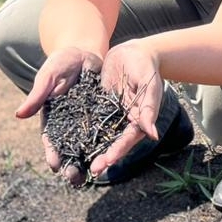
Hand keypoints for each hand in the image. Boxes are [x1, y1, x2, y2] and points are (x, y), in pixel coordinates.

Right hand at [15, 47, 101, 186]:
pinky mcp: (103, 115)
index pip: (50, 139)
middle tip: (75, 179)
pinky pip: (106, 131)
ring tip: (93, 176)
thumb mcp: (48, 76)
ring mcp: (87, 121)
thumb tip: (19, 114)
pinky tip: (112, 156)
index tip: (54, 165)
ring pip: (88, 145)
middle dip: (71, 164)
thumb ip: (37, 95)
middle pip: (69, 148)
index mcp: (52, 117)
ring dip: (89, 160)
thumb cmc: (61, 62)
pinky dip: (107, 144)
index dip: (52, 152)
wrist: (85, 51)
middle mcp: (69, 123)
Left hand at [89, 40, 162, 177]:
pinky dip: (82, 130)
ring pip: (100, 134)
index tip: (107, 162)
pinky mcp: (99, 105)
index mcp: (138, 119)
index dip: (118, 151)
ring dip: (91, 148)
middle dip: (103, 156)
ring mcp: (111, 113)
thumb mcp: (149, 85)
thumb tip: (152, 134)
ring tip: (78, 161)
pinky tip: (68, 139)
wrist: (133, 51)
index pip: (127, 139)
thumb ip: (149, 108)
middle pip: (113, 142)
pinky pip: (91, 119)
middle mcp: (124, 120)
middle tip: (92, 170)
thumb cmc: (146, 66)